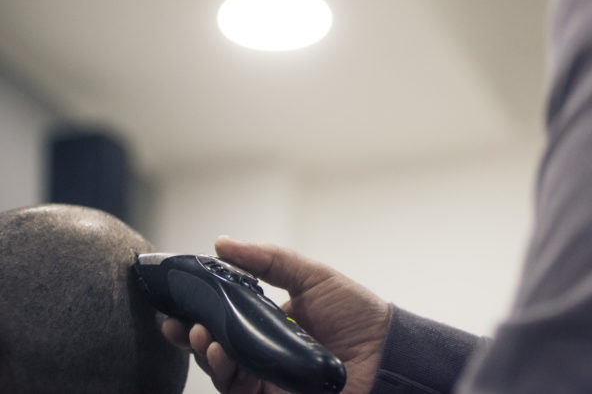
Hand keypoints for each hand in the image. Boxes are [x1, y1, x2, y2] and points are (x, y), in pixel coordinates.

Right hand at [162, 237, 389, 393]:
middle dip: (189, 333)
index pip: (224, 315)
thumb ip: (269, 260)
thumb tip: (223, 242)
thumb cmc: (357, 313)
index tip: (175, 299)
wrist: (387, 352)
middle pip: (213, 344)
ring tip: (200, 334)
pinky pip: (237, 388)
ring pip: (220, 369)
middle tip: (177, 322)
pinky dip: (224, 372)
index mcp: (270, 319)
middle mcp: (264, 348)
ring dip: (203, 352)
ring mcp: (266, 375)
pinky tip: (220, 352)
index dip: (197, 309)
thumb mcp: (312, 276)